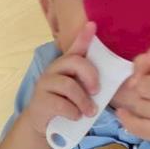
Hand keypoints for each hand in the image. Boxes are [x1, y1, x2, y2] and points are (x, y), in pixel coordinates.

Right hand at [22, 22, 99, 137]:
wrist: (42, 123)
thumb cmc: (65, 104)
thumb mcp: (77, 90)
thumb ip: (88, 82)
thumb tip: (108, 83)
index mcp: (65, 65)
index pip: (75, 48)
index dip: (84, 36)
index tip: (93, 25)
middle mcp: (53, 70)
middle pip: (74, 62)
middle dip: (90, 75)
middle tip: (97, 91)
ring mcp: (45, 84)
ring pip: (69, 86)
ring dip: (84, 101)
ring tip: (90, 112)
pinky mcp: (40, 101)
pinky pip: (61, 104)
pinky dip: (73, 112)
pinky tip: (76, 116)